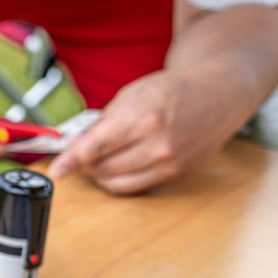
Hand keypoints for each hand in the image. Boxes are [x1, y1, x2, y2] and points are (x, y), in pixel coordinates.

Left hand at [49, 66, 246, 194]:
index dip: (72, 160)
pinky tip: (120, 164)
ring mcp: (169, 162)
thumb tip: (75, 146)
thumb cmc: (174, 90)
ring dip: (100, 173)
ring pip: (116, 182)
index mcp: (144, 116)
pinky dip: (119, 179)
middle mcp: (159, 143)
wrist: (220, 94)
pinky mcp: (176, 175)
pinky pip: (134, 187)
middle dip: (86, 162)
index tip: (57, 170)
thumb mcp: (133, 94)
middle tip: (83, 152)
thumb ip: (103, 121)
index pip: (97, 146)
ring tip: (101, 157)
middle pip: (103, 167)